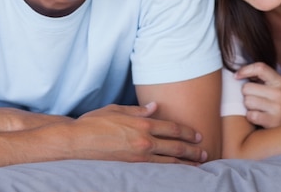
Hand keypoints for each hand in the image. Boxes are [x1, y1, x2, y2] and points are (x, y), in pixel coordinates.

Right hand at [72, 102, 206, 164]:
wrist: (76, 141)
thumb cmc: (94, 122)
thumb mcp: (117, 110)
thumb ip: (139, 110)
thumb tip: (155, 107)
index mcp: (142, 123)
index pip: (172, 128)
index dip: (187, 132)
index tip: (197, 136)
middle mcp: (144, 140)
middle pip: (175, 146)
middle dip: (193, 150)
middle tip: (204, 152)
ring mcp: (138, 155)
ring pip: (169, 160)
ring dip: (186, 163)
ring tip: (198, 165)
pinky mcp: (131, 166)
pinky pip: (156, 170)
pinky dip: (170, 171)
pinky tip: (177, 173)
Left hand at [236, 62, 280, 127]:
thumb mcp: (280, 86)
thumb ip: (264, 79)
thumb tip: (239, 74)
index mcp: (280, 81)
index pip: (259, 68)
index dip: (244, 70)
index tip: (236, 76)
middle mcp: (279, 93)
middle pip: (247, 88)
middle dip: (247, 94)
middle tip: (255, 98)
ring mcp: (277, 108)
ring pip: (247, 102)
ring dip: (249, 106)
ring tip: (258, 108)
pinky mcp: (273, 122)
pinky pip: (251, 115)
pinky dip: (251, 116)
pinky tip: (259, 116)